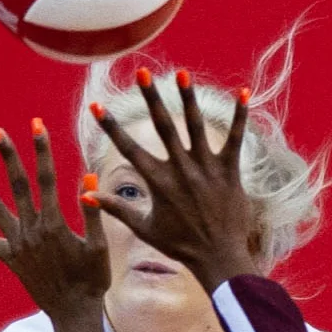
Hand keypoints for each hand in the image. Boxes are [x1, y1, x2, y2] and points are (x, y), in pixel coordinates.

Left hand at [0, 120, 109, 319]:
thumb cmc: (92, 280)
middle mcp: (31, 230)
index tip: (37, 125)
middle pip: (16, 185)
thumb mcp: (99, 247)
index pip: (47, 178)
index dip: (42, 150)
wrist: (74, 313)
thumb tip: (89, 178)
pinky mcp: (10, 260)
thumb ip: (93, 213)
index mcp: (54, 223)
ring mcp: (18, 245)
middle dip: (7, 155)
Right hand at [89, 71, 259, 292]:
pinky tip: (245, 93)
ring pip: (195, 126)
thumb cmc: (180, 246)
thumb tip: (86, 194)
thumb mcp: (145, 228)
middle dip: (151, 98)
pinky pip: (236, 139)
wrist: (218, 258)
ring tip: (182, 74)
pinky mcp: (229, 172)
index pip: (128, 148)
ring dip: (188, 98)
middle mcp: (181, 170)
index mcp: (158, 182)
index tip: (95, 105)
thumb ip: (116, 209)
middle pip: (163, 126)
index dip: (110, 126)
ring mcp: (206, 169)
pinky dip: (241, 117)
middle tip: (142, 72)